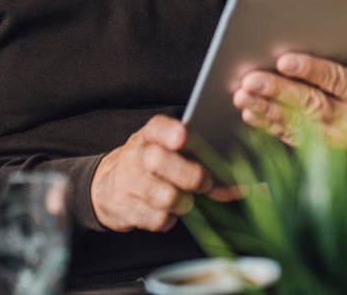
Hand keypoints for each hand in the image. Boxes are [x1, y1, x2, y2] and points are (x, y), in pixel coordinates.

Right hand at [90, 115, 218, 232]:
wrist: (107, 185)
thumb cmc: (152, 166)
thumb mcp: (170, 154)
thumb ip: (201, 163)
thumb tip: (238, 188)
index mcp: (149, 136)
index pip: (157, 128)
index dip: (169, 132)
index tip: (182, 138)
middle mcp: (135, 155)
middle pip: (158, 161)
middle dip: (188, 175)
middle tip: (204, 183)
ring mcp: (126, 182)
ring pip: (161, 196)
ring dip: (182, 203)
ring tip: (185, 201)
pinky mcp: (123, 208)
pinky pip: (155, 219)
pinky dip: (167, 219)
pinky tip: (166, 212)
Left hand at [232, 21, 346, 147]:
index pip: (338, 82)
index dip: (311, 70)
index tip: (285, 59)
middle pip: (310, 104)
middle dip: (278, 90)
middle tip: (250, 77)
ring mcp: (331, 143)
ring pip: (293, 123)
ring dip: (265, 108)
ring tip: (241, 93)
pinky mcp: (316, 153)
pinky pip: (287, 138)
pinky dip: (266, 124)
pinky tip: (248, 111)